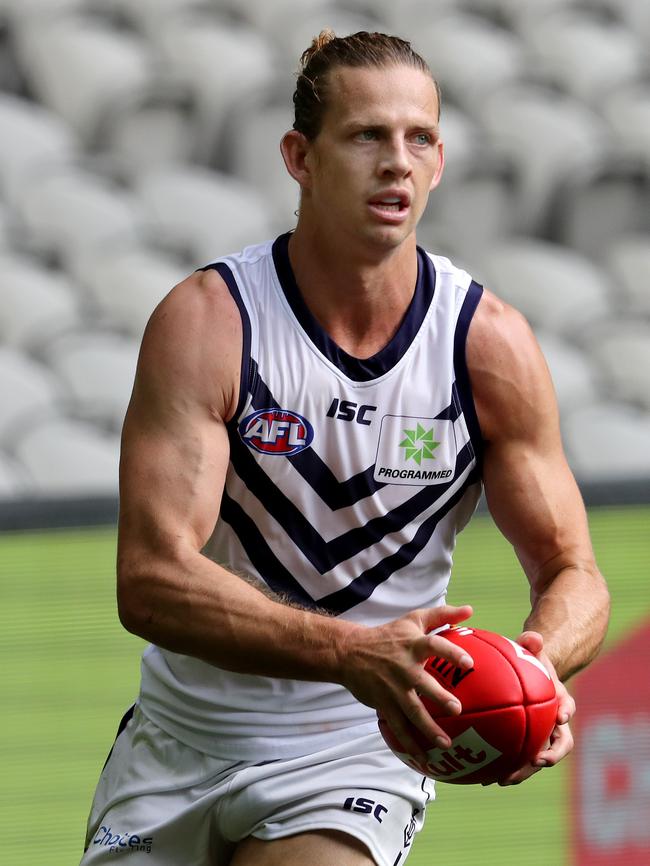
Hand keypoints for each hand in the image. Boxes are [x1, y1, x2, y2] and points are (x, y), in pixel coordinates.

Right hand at [338, 604, 473, 762]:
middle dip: (439, 697)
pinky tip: (424, 758)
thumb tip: (471, 610)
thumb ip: (442, 615)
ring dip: (428, 728)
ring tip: (446, 743)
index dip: (451, 653)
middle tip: (456, 709)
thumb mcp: (413, 619)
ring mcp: (392, 688)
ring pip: (411, 711)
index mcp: (413, 645)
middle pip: (423, 684)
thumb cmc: (388, 635)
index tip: (469, 663)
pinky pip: (398, 727)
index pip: (434, 646)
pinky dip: (410, 743)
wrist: (349, 652)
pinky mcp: (383, 704)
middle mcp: (403, 667)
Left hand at [493, 630, 574, 785]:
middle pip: (558, 745)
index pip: (567, 708)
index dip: (566, 713)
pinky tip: (481, 778)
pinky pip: (514, 760)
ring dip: (523, 771)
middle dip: (550, 756)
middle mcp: (553, 724)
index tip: (561, 717)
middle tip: (536, 761)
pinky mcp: (523, 745)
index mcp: (558, 700)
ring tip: (503, 779)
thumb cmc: (531, 662)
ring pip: (535, 759)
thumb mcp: (532, 651)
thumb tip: (532, 636)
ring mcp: (540, 737)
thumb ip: (532, 643)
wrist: (530, 677)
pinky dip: (502, 768)